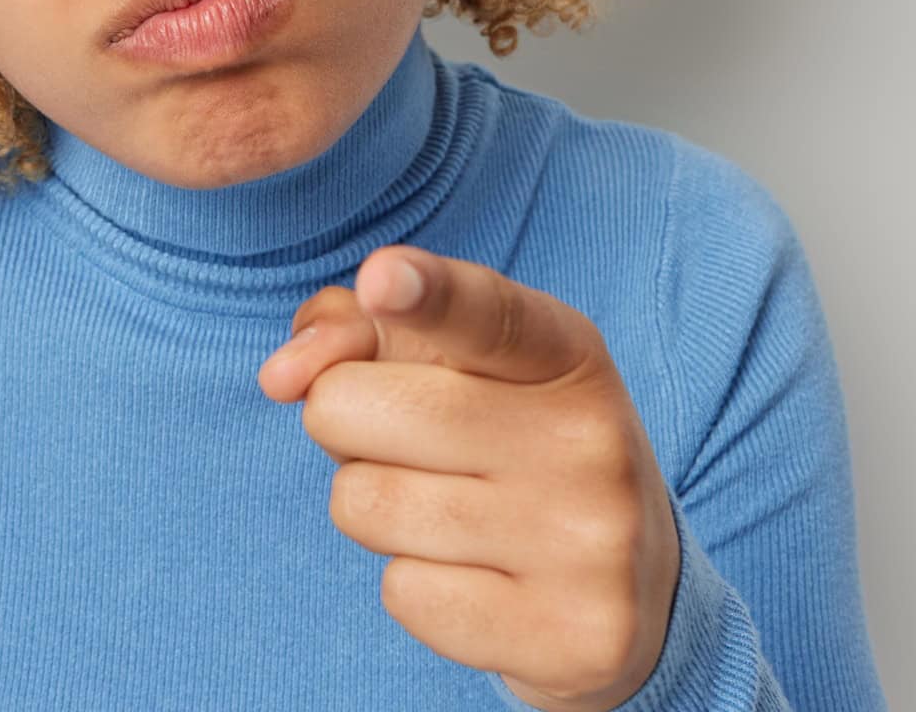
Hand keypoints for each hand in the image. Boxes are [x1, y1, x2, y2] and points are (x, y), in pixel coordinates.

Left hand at [256, 246, 680, 711]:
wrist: (633, 590)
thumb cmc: (510, 447)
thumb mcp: (459, 370)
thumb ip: (361, 333)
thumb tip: (282, 373)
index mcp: (566, 353)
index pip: (486, 313)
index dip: (427, 293)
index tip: (381, 279)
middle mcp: (588, 441)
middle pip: (356, 407)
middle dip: (343, 422)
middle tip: (410, 445)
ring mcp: (587, 544)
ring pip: (364, 504)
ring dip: (375, 506)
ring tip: (448, 509)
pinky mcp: (569, 636)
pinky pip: (402, 593)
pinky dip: (415, 584)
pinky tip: (477, 577)